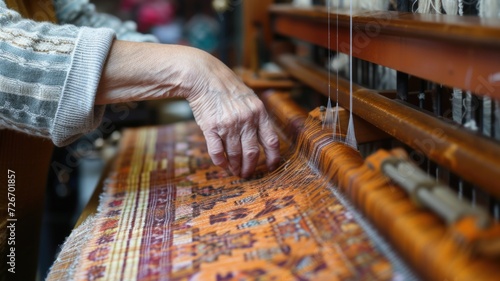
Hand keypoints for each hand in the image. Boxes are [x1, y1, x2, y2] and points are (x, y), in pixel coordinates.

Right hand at [96, 41, 280, 176]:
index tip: (271, 167)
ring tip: (235, 171)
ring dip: (235, 167)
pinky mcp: (211, 128)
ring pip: (234, 155)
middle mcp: (246, 120)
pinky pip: (217, 152)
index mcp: (259, 113)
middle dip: (251, 167)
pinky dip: (221, 162)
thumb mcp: (250, 98)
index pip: (271, 141)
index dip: (273, 157)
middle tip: (247, 174)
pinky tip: (222, 165)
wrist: (204, 77)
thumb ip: (258, 117)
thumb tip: (263, 141)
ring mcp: (228, 125)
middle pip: (252, 153)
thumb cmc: (228, 88)